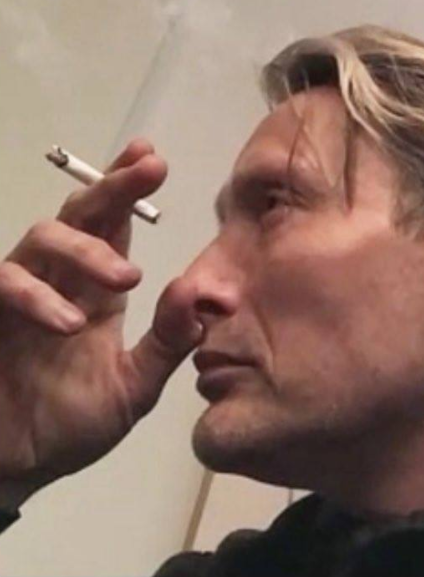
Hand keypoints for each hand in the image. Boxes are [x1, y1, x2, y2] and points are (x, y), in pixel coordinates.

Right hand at [0, 139, 202, 503]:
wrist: (17, 465)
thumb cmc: (70, 423)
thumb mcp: (133, 388)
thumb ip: (167, 345)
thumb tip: (205, 299)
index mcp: (98, 291)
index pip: (115, 228)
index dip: (128, 189)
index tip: (151, 156)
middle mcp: (61, 281)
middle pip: (82, 215)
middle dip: (114, 187)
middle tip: (149, 168)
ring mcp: (21, 294)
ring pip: (43, 237)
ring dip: (86, 249)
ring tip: (126, 280)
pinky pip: (5, 283)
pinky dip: (36, 297)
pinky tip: (68, 324)